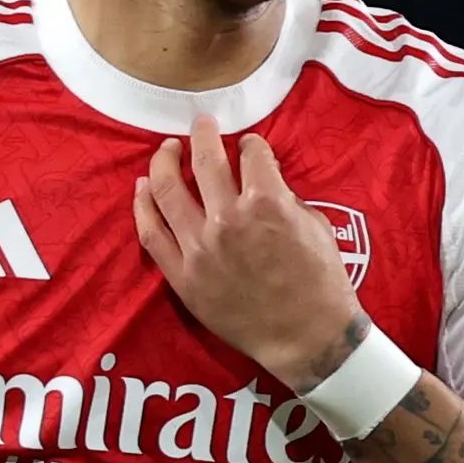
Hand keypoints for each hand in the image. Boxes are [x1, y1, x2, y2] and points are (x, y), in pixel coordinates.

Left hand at [133, 114, 361, 388]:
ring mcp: (200, 248)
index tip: (248, 147)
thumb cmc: (321, 283)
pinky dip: (143, 206)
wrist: (307, 337)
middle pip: (205, 160)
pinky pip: (151, 233)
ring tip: (167, 150)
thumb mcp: (316, 227)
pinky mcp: (183, 276)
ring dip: (164, 161)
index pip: (251, 154)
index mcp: (267, 202)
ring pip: (167, 190)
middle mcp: (228, 219)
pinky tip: (142, 188)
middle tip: (201, 125)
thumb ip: (286, 197)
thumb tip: (263, 178)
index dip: (252, 145)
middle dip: (202, 135)